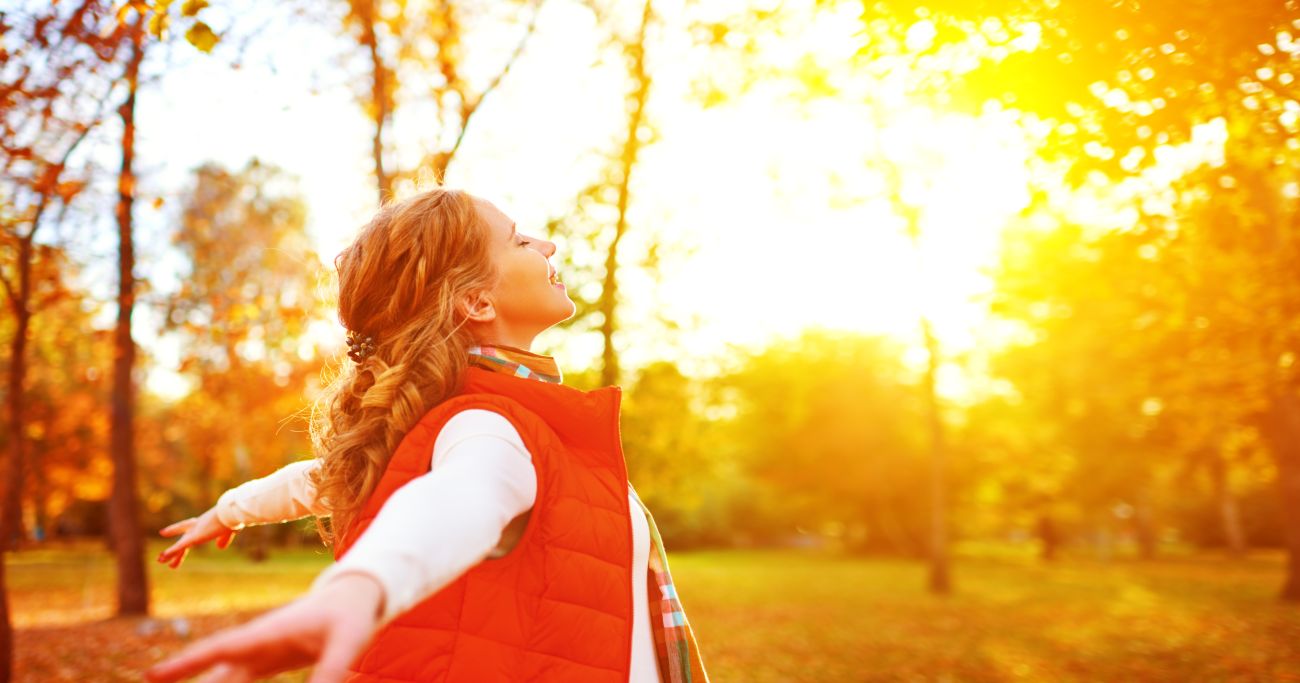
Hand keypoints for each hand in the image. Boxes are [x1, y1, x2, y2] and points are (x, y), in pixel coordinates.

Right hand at [144, 572, 385, 682]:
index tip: (153, 675)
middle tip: (151, 682)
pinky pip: (240, 681)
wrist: (355, 598)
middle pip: (215, 670)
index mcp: (269, 632)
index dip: (188, 663)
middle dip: (184, 679)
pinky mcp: (269, 660)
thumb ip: (331, 671)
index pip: (222, 650)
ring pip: (224, 678)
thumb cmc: (352, 616)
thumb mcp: (348, 643)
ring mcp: (261, 652)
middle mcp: (257, 642)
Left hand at [157, 507, 237, 568]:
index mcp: (203, 522)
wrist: (230, 513)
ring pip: (179, 545)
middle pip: (182, 537)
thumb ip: (224, 538)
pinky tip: (162, 557)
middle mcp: (196, 526)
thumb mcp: (228, 530)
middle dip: (173, 544)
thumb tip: (219, 547)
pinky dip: (171, 552)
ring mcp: (194, 532)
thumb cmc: (231, 518)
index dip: (174, 529)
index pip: (186, 526)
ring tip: (159, 560)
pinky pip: (180, 546)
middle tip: (162, 548)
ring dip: (170, 553)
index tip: (162, 532)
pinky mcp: (194, 537)